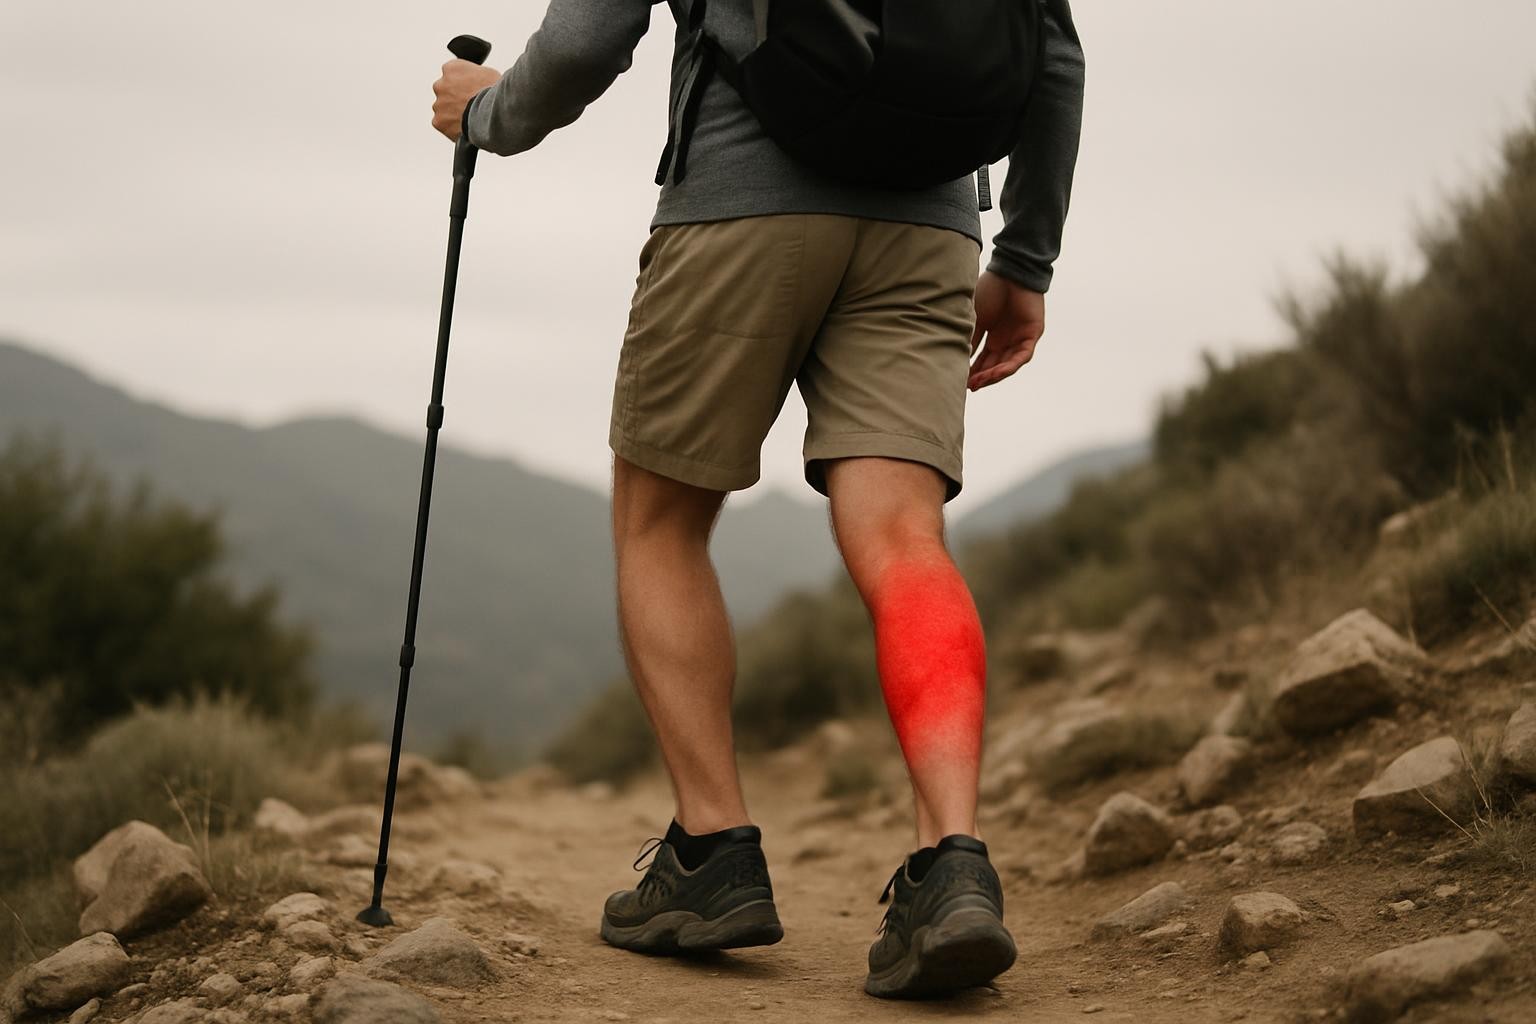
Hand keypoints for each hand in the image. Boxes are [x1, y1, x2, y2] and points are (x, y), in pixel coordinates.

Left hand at [432, 60, 501, 140]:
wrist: (494, 113)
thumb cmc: (494, 93)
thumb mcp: (488, 74)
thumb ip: (474, 76)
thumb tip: (476, 82)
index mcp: (451, 68)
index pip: (451, 74)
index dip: (463, 84)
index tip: (470, 90)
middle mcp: (440, 84)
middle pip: (445, 92)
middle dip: (454, 98)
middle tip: (470, 106)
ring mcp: (438, 104)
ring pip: (443, 109)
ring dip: (453, 113)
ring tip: (470, 119)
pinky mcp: (439, 121)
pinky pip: (444, 125)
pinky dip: (452, 128)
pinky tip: (466, 128)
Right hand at [967, 271, 1045, 390]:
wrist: (1011, 271)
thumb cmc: (991, 289)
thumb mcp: (975, 318)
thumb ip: (970, 338)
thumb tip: (959, 358)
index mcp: (994, 335)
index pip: (984, 359)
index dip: (973, 371)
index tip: (961, 381)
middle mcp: (1007, 339)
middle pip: (995, 365)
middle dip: (982, 377)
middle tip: (969, 387)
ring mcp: (1020, 338)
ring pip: (1008, 364)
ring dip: (994, 375)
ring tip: (979, 382)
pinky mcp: (1032, 334)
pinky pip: (1021, 356)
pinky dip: (1008, 366)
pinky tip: (996, 373)